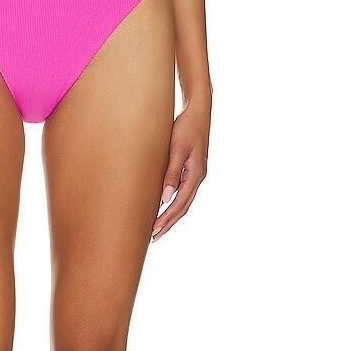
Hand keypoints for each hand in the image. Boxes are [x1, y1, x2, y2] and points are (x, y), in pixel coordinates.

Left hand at [152, 100, 209, 241]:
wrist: (198, 112)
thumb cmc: (186, 128)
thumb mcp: (177, 149)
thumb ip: (171, 173)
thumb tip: (165, 198)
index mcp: (195, 174)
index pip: (180, 204)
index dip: (166, 218)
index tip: (153, 230)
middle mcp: (197, 177)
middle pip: (183, 207)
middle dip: (168, 223)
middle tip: (153, 237)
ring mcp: (196, 174)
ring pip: (184, 202)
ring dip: (171, 216)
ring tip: (157, 228)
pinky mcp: (191, 170)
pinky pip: (183, 193)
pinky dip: (173, 204)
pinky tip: (164, 207)